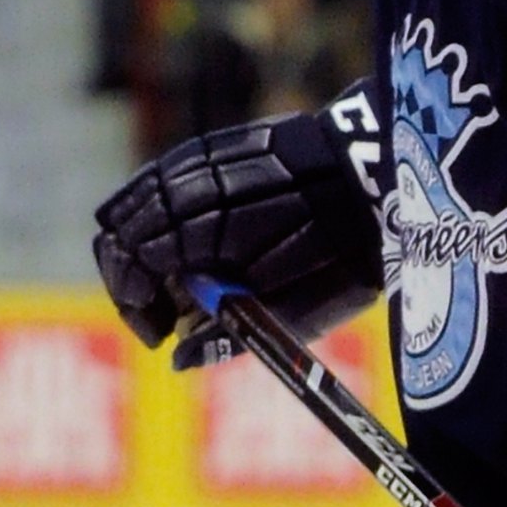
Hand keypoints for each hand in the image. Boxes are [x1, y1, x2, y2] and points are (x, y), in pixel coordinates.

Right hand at [93, 116, 377, 364]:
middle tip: (156, 318)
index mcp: (213, 236)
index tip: (158, 336)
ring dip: (131, 247)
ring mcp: (200, 163)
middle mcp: (197, 192)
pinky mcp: (212, 146)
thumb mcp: (301, 313)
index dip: (136, 306)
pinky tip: (159, 238)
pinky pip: (158, 176)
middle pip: (124, 234)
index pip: (138, 265)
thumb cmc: (348, 255)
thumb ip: (232, 334)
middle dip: (128, 282)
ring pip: (132, 201)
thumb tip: (178, 360)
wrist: (382, 180)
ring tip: (156, 283)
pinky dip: (146, 210)